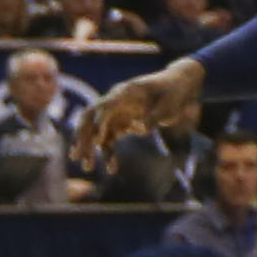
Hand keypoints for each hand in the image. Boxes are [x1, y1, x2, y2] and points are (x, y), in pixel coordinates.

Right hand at [75, 58, 207, 163]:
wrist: (180, 87)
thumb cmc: (174, 92)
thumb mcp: (170, 103)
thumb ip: (154, 116)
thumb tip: (140, 129)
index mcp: (126, 91)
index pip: (105, 106)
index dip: (98, 122)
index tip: (96, 141)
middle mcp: (116, 102)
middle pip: (90, 118)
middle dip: (82, 137)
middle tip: (76, 156)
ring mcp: (117, 113)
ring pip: (96, 132)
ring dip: (90, 149)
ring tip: (87, 167)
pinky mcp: (121, 124)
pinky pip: (110, 140)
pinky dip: (108, 154)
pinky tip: (112, 169)